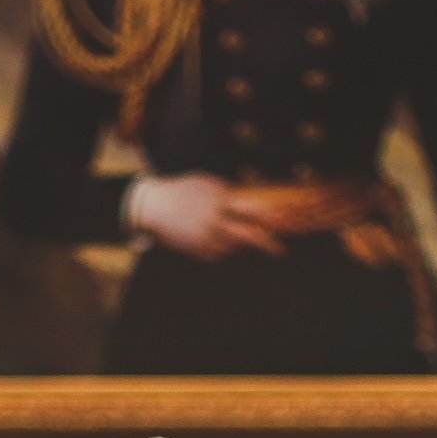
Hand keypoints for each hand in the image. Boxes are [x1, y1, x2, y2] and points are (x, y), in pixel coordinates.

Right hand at [126, 173, 286, 260]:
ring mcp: (206, 238)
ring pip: (234, 247)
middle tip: (282, 251)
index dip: (269, 217)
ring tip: (224, 232)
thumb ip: (227, 193)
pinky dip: (221, 247)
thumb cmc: (183, 191)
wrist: (153, 206)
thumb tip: (249, 201)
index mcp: (218, 200)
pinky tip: (208, 237)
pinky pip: (219, 253)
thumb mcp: (207, 184)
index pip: (250, 210)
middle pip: (247, 235)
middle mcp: (214, 220)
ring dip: (238, 243)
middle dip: (266, 243)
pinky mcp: (198, 251)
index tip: (283, 222)